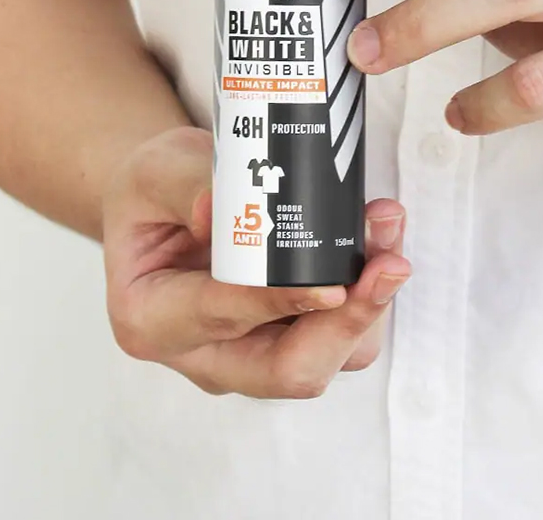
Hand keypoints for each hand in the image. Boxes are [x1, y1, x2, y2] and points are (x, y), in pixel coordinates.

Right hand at [103, 127, 410, 397]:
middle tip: (390, 263)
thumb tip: (219, 207)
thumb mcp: (154, 172)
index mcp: (152, 319)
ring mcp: (250, 354)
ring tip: (387, 227)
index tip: (332, 286)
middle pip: (287, 370)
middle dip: (347, 323)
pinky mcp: (289, 339)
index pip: (222, 317)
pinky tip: (380, 237)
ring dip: (370, 304)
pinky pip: (341, 335)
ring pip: (327, 358)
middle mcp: (203, 353)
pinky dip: (368, 293)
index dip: (280, 303)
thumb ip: (184, 184)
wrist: (167, 205)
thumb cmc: (154, 193)